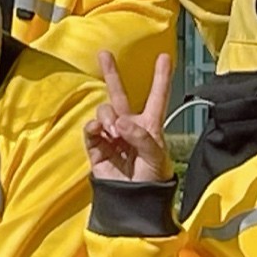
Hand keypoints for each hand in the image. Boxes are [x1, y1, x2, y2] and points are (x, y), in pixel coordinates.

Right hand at [86, 49, 173, 186]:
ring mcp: (111, 135)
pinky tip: (102, 132)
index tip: (165, 57)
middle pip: (119, 94)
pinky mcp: (96, 147)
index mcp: (150, 125)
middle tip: (103, 53)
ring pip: (105, 111)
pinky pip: (91, 128)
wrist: (134, 202)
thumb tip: (119, 122)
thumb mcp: (156, 156)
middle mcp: (129, 126)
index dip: (162, 77)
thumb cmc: (152, 179)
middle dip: (111, 73)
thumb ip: (141, 136)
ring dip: (108, 116)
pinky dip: (95, 127)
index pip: (157, 97)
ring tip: (114, 132)